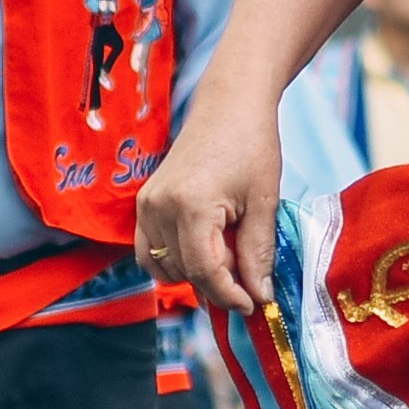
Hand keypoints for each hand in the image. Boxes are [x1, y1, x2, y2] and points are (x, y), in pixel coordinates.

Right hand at [132, 91, 287, 319]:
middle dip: (218, 285)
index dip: (230, 295)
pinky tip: (204, 251)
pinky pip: (149, 251)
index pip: (204, 272)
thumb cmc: (252, 145)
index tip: (253, 304)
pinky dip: (173, 262)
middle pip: (184, 273)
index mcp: (190, 206)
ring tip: (229, 254)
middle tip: (248, 276)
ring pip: (164, 267)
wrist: (229, 104)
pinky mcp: (144, 202)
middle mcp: (159, 207)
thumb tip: (259, 296)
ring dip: (196, 274)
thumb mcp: (263, 202)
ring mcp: (146, 205)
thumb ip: (258, 254)